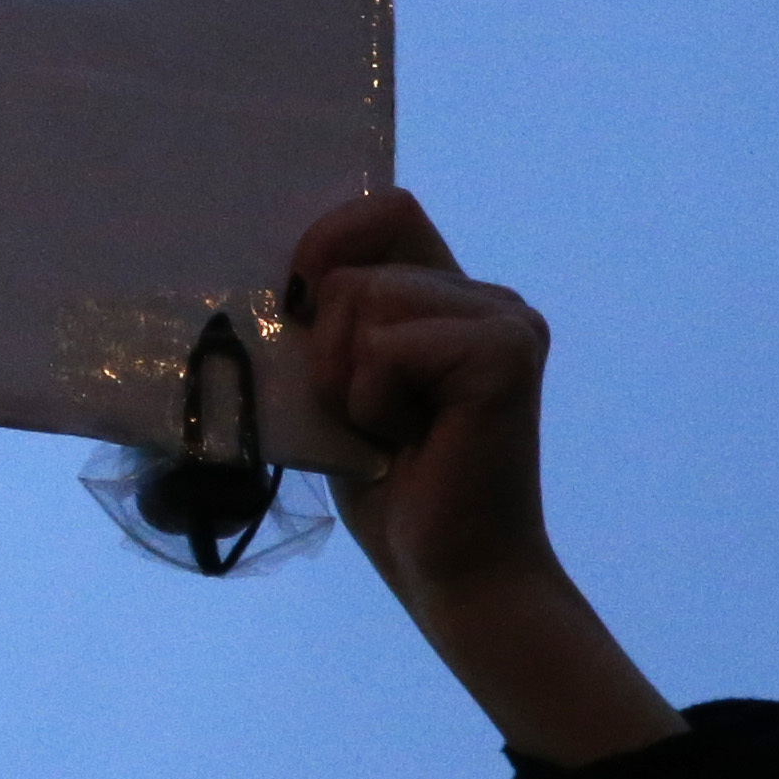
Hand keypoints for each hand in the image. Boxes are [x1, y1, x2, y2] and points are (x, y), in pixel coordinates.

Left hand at [285, 190, 678, 765]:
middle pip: (357, 261)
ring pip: (364, 299)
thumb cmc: (387, 484)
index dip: (328, 238)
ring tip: (386, 428)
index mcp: (448, 295)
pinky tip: (405, 439)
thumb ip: (326, 320)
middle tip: (362, 411)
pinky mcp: (506, 352)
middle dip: (325, 340)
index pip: (383, 209)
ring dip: (345, 378)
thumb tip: (271, 274)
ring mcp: (505, 320)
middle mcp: (487, 296)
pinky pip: (387, 346)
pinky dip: (371, 399)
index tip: (296, 301)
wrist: (449, 568)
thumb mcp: (338, 383)